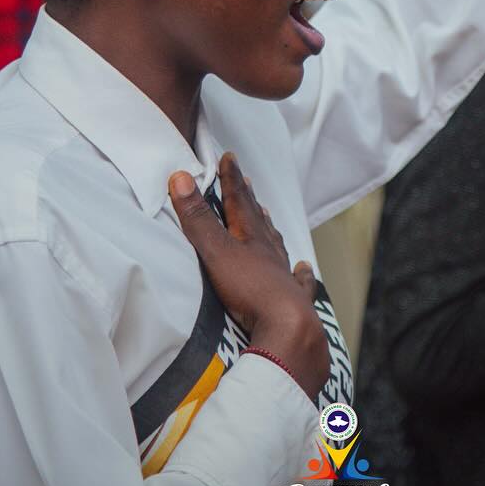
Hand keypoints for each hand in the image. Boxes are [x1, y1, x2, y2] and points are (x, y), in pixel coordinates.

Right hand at [169, 154, 328, 398]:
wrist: (288, 327)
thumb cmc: (251, 289)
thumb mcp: (217, 252)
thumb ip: (198, 218)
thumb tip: (181, 177)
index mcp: (251, 238)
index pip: (239, 201)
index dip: (232, 179)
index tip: (230, 158)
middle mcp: (269, 252)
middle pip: (258, 220)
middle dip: (249, 200)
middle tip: (248, 182)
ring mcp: (284, 276)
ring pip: (276, 246)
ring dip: (268, 230)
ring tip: (266, 216)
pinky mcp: (294, 301)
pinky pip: (300, 282)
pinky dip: (301, 274)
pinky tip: (303, 269)